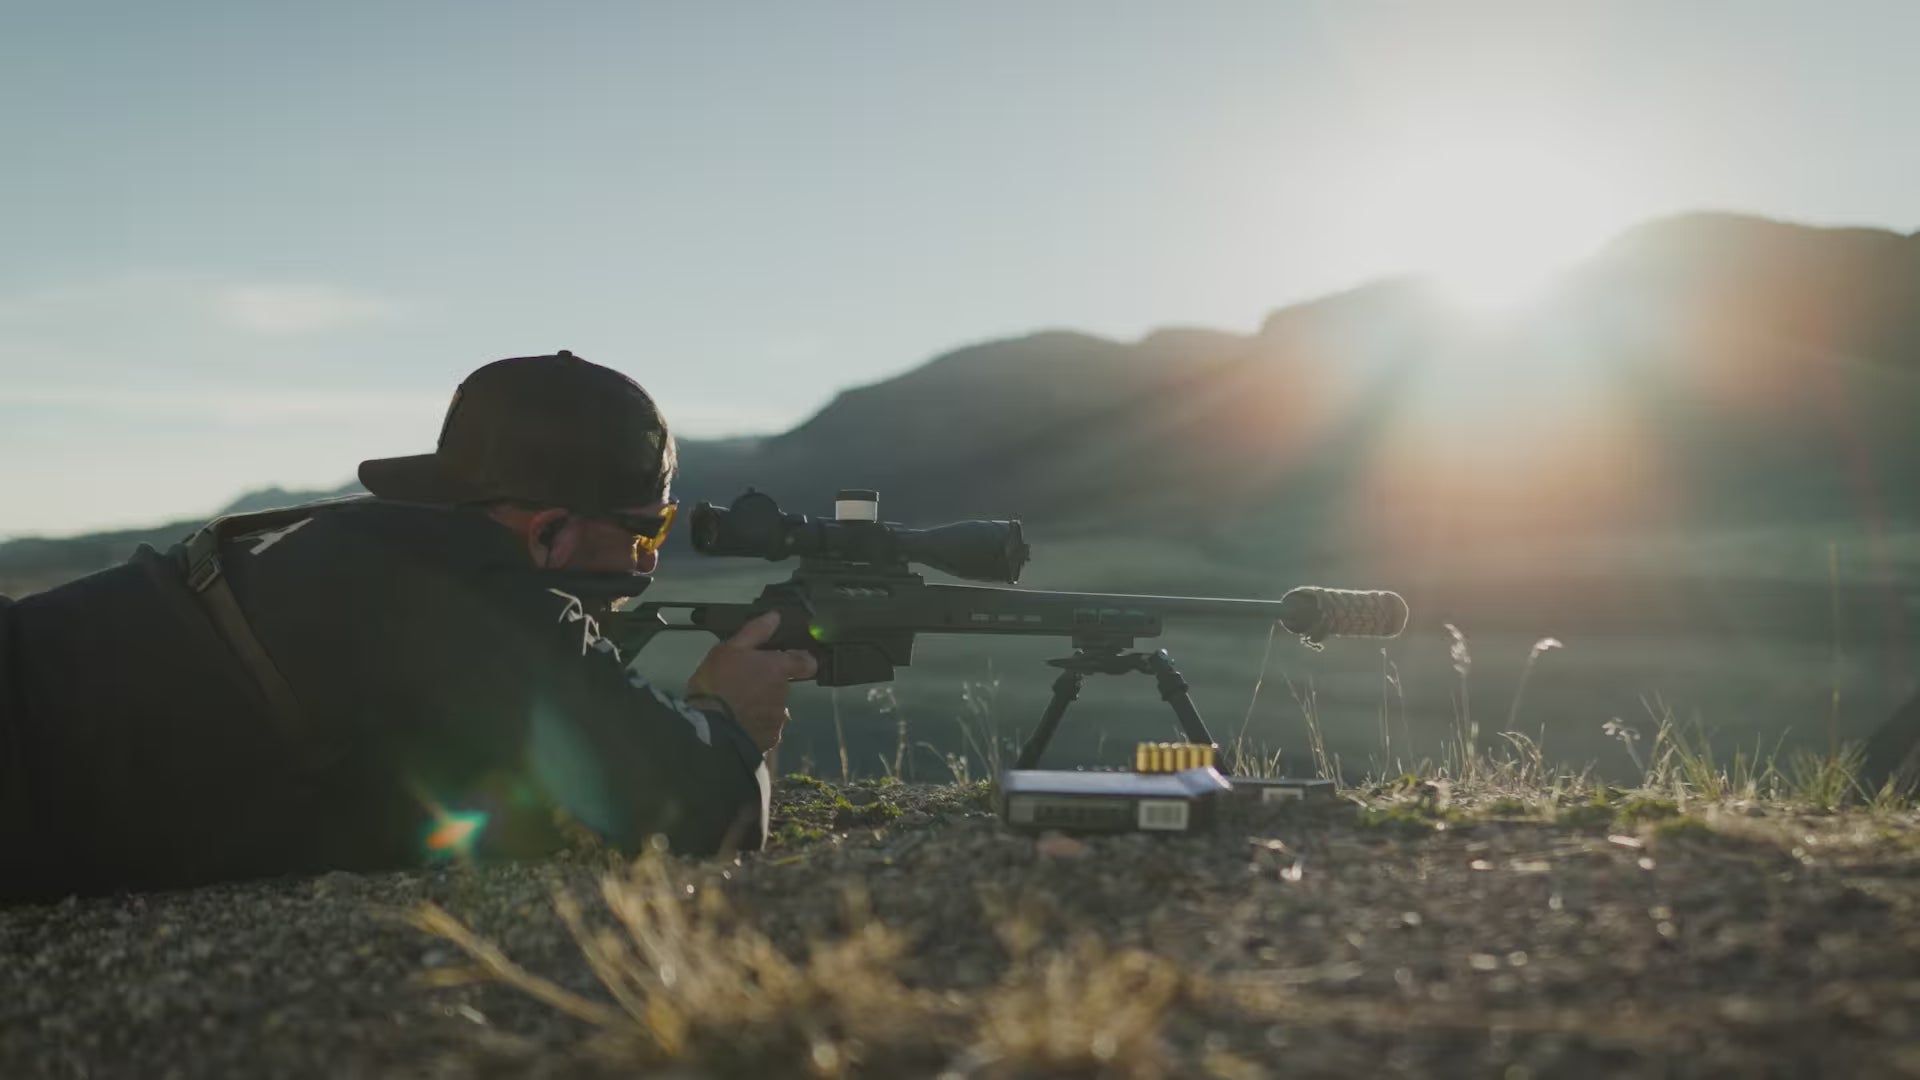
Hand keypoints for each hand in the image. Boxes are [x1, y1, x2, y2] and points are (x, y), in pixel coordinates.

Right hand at [684, 610, 817, 752]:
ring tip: (736, 706)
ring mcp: (778, 719)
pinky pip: (766, 728)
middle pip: (783, 686)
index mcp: (778, 669)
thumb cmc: (718, 682)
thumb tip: (776, 616)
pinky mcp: (769, 740)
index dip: (802, 661)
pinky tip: (737, 723)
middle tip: (742, 684)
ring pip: (774, 708)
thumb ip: (755, 632)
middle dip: (768, 684)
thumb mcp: (729, 649)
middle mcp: (784, 694)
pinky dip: (756, 725)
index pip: (807, 663)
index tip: (790, 660)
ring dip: (761, 705)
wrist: (708, 729)